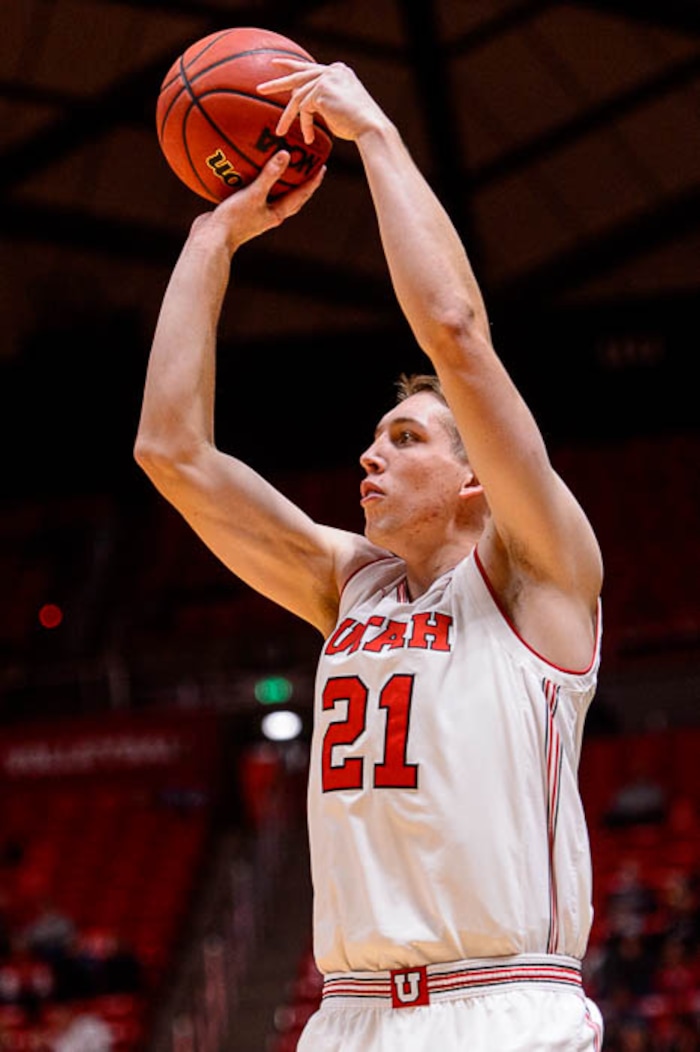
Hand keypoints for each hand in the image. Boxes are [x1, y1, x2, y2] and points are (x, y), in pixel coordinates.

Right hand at [188, 150, 325, 252]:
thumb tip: (286, 154)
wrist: (210, 241)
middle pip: (291, 199)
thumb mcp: (253, 195)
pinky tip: (245, 170)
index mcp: (276, 213)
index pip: (301, 196)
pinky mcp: (239, 212)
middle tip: (308, 168)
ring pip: (271, 197)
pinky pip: (251, 194)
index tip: (323, 168)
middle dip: (301, 184)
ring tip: (281, 167)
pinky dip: (253, 182)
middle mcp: (268, 216)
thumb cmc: (234, 220)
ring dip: (278, 184)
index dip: (313, 182)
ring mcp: (254, 215)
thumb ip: (269, 175)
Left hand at [257, 60, 388, 143]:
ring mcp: (326, 78)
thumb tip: (303, 105)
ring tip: (279, 132)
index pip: (309, 67)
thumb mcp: (337, 109)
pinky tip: (309, 138)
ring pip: (298, 98)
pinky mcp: (322, 90)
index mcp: (337, 71)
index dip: (291, 65)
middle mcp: (331, 70)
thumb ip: (321, 102)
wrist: (370, 128)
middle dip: (277, 82)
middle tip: (260, 88)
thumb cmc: (357, 125)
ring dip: (288, 117)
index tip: (275, 64)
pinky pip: (305, 110)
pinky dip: (305, 125)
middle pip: (298, 75)